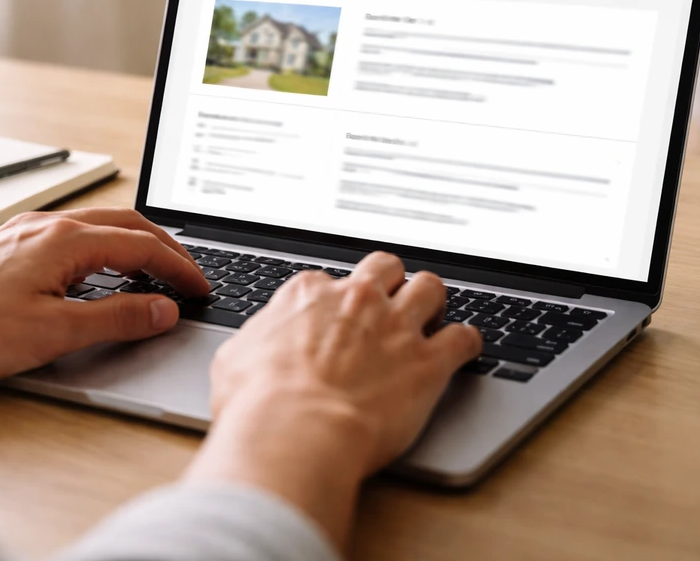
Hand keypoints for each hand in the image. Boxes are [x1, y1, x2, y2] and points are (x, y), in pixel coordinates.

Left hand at [0, 208, 208, 389]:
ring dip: (133, 243)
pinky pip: (71, 235)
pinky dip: (102, 247)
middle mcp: (49, 225)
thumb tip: (163, 310)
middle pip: (126, 225)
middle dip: (165, 248)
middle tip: (188, 275)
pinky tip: (96, 270)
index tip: (201, 289)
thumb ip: (117, 319)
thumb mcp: (55, 332)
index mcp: (67, 240)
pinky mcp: (8, 244)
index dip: (180, 269)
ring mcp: (26, 231)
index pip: (143, 247)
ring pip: (98, 225)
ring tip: (153, 269)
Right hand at [185, 252, 480, 547]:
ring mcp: (396, 327)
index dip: (333, 302)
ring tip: (431, 316)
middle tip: (388, 303)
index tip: (335, 319)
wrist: (295, 431)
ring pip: (430, 287)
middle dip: (390, 281)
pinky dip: (465, 343)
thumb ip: (256, 341)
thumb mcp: (234, 360)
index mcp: (308, 295)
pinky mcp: (428, 362)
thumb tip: (253, 348)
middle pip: (386, 267)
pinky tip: (462, 349)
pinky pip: (464, 337)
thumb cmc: (258, 403)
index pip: (327, 281)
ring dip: (431, 300)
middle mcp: (356, 300)